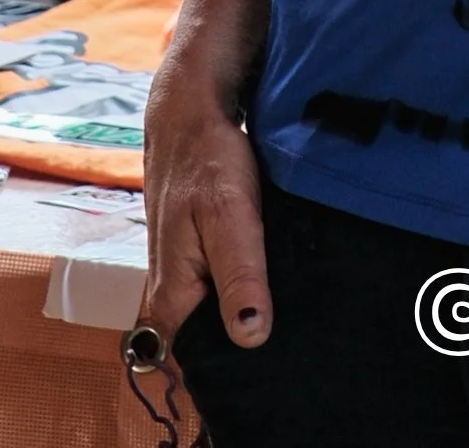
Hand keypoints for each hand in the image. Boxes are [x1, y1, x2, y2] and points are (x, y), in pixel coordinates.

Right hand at [143, 13, 273, 348]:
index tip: (279, 352)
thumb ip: (240, 275)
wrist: (190, 108)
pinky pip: (226, 277)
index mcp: (171, 297)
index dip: (237, 360)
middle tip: (298, 319)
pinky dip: (251, 273)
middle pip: (211, 334)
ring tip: (295, 293)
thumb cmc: (208, 159)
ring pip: (221, 303)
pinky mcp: (199, 247)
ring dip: (253, 298)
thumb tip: (250, 336)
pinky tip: (280, 266)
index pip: (200, 359)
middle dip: (250, 328)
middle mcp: (171, 291)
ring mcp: (183, 268)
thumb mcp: (230, 215)